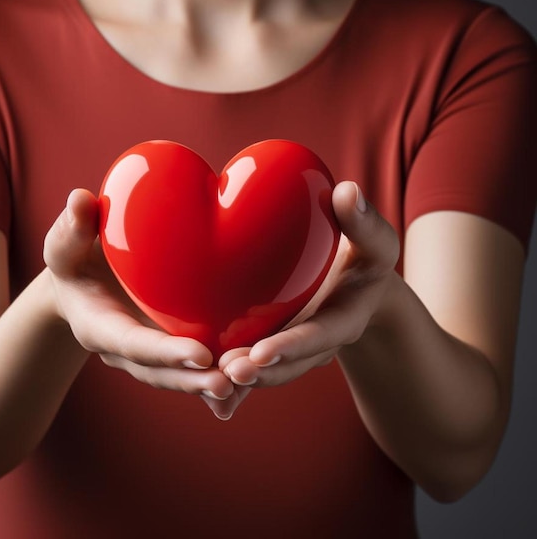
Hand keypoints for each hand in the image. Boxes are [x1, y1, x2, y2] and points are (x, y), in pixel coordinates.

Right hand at [43, 189, 234, 401]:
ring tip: (246, 382)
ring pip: (179, 377)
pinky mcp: (168, 348)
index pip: (132, 343)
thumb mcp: (66, 242)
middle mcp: (125, 350)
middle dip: (193, 380)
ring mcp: (148, 354)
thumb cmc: (76, 258)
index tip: (200, 354)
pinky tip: (250, 376)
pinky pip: (192, 370)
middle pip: (160, 372)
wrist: (84, 282)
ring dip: (210, 383)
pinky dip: (219, 376)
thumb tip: (80, 199)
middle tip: (230, 382)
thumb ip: (73, 226)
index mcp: (100, 327)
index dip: (164, 352)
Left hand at [214, 181, 399, 413]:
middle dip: (261, 372)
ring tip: (211, 380)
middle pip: (291, 363)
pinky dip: (234, 383)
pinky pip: (256, 368)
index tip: (261, 352)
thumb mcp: (374, 239)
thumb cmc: (365, 256)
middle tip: (228, 372)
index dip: (294, 345)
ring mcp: (297, 349)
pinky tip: (205, 388)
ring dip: (242, 382)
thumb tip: (347, 191)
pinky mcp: (278, 348)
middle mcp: (319, 341)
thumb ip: (363, 220)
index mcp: (344, 317)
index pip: (320, 334)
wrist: (360, 288)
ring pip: (270, 372)